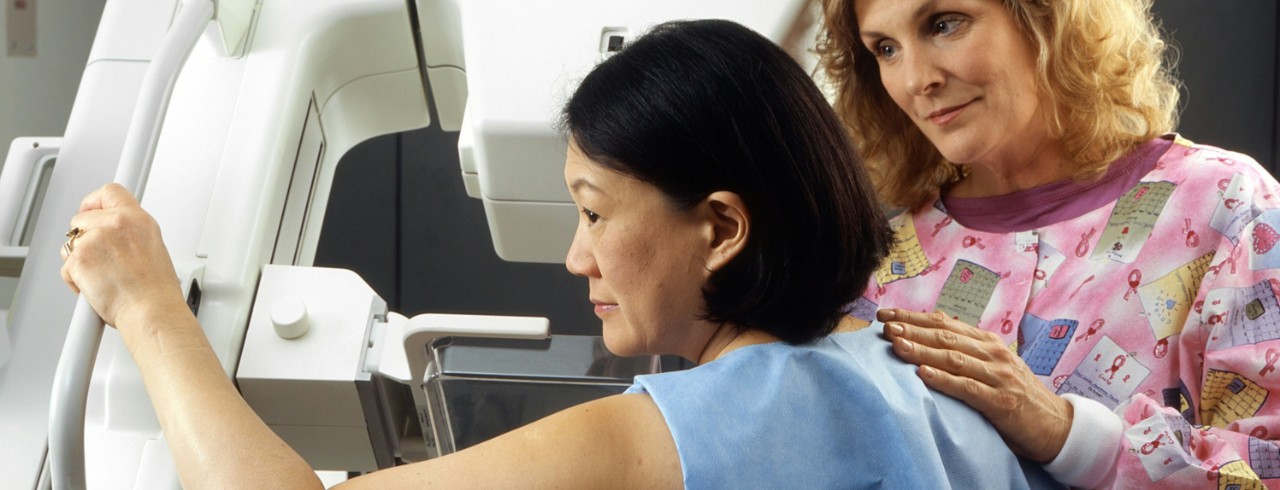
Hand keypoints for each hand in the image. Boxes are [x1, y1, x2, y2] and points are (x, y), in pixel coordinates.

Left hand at [60, 183, 183, 328]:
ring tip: (101, 277)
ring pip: (71, 243)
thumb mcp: (153, 249)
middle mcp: (118, 224)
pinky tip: (95, 287)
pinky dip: (75, 279)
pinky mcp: (80, 258)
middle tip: (96, 257)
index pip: (110, 192)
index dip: (94, 202)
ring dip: (79, 260)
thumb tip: (114, 235)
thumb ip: (131, 234)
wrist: (151, 311)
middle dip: (83, 237)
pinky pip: (66, 265)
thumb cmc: (155, 291)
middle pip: (82, 218)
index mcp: (138, 220)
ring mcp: (96, 239)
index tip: (90, 211)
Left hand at [878, 309, 1072, 462]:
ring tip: (896, 345)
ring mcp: (998, 376)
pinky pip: (968, 389)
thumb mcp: (993, 367)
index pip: (944, 323)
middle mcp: (993, 353)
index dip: (913, 317)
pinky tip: (922, 375)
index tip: (885, 314)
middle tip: (884, 326)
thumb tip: (925, 342)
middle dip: (912, 329)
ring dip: (922, 350)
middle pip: (945, 337)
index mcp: (987, 342)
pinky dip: (944, 380)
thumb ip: (966, 354)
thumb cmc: (1017, 395)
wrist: (1056, 425)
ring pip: (953, 358)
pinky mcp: (1001, 401)